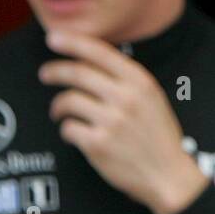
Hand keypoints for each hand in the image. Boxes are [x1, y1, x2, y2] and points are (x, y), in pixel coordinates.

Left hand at [40, 30, 208, 213]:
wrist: (169, 175)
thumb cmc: (159, 137)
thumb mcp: (152, 100)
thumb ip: (126, 81)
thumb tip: (88, 62)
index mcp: (141, 82)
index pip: (99, 52)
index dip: (72, 42)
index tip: (53, 38)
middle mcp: (126, 98)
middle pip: (76, 73)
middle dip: (54, 71)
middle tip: (45, 74)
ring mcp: (111, 122)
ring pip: (67, 100)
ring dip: (58, 106)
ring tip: (59, 112)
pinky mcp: (98, 145)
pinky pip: (68, 128)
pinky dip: (67, 130)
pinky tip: (74, 134)